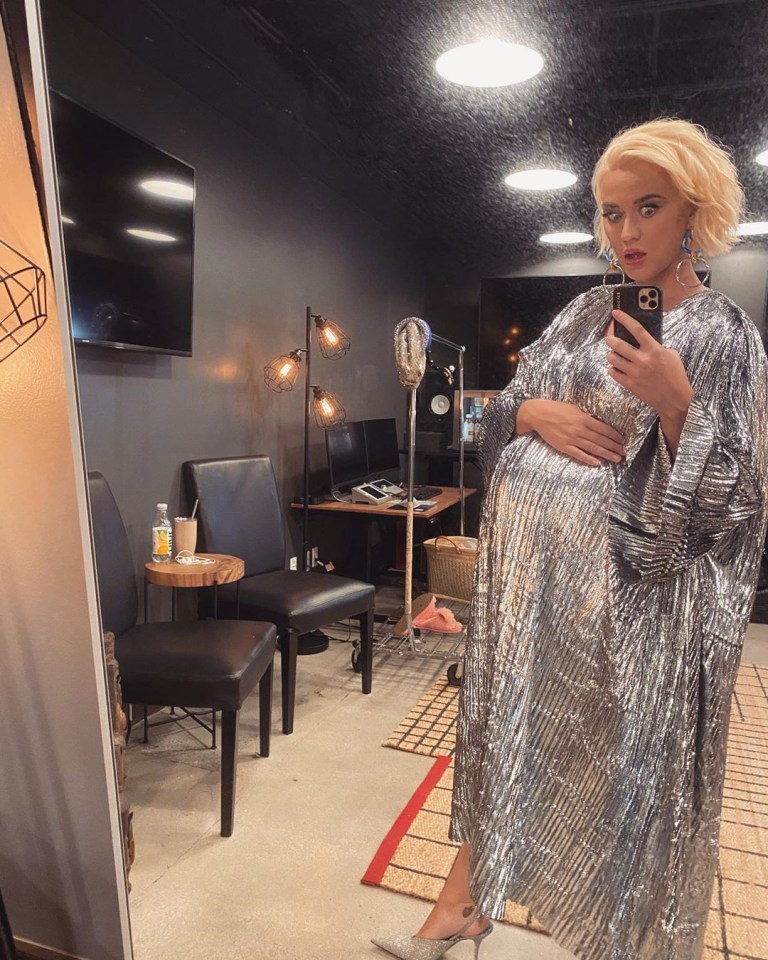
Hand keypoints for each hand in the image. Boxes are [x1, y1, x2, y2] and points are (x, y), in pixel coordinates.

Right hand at [517, 398, 624, 466]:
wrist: (539, 414)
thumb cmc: (557, 409)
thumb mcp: (575, 408)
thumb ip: (587, 416)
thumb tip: (600, 422)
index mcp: (584, 419)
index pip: (604, 429)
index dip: (615, 436)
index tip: (623, 440)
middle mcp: (580, 430)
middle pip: (602, 440)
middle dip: (615, 447)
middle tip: (626, 452)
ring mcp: (572, 439)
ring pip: (593, 448)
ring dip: (606, 454)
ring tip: (617, 458)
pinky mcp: (564, 446)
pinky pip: (579, 454)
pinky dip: (589, 459)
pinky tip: (598, 463)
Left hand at [606, 311, 693, 449]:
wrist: (675, 399)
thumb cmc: (675, 376)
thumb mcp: (671, 355)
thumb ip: (657, 347)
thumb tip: (644, 341)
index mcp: (654, 350)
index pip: (637, 329)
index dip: (624, 319)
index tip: (616, 313)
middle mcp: (642, 360)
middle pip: (618, 344)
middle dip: (610, 339)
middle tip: (609, 338)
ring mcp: (634, 373)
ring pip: (612, 359)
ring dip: (611, 355)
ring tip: (614, 355)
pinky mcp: (630, 384)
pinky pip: (613, 373)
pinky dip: (613, 369)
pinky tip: (617, 368)